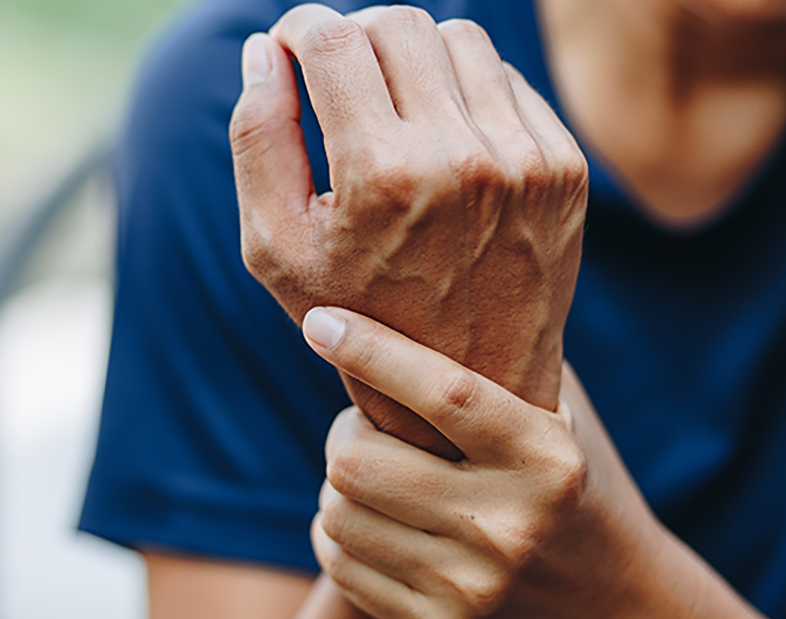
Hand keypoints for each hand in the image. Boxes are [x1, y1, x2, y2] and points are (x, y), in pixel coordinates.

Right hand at [230, 5, 586, 458]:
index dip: (296, 31)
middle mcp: (460, 159)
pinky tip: (439, 136)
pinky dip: (461, 89)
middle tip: (334, 78)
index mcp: (381, 177)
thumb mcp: (274, 247)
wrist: (466, 382)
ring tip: (387, 106)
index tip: (288, 51)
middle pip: (394, 23)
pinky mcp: (562, 166)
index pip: (330, 40)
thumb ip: (256, 140)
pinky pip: (504, 79)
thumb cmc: (352, 314)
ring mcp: (524, 160)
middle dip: (350, 37)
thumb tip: (261, 51)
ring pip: (456, 37)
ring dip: (409, 55)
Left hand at [303, 306, 785, 618]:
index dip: (370, 350)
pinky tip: (371, 519)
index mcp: (548, 460)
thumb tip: (425, 274)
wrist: (616, 607)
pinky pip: (339, 564)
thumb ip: (507, 357)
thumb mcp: (561, 415)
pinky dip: (338, 533)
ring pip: (337, 513)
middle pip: (356, 461)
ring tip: (372, 474)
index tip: (320, 320)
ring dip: (338, 484)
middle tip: (364, 426)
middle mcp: (512, 528)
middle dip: (344, 433)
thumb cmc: (572, 483)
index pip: (441, 394)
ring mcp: (475, 588)